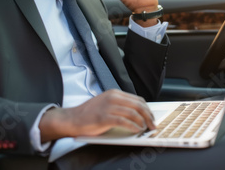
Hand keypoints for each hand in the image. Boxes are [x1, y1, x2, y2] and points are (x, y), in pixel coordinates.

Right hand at [39, 89, 155, 141]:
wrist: (72, 119)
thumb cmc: (89, 113)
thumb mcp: (106, 103)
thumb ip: (120, 105)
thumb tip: (137, 113)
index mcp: (114, 93)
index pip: (138, 99)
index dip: (147, 109)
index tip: (152, 117)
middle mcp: (113, 97)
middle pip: (138, 105)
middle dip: (148, 116)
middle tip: (153, 125)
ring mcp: (108, 107)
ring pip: (133, 113)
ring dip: (143, 122)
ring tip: (146, 128)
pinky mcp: (104, 117)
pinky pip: (124, 121)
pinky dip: (133, 126)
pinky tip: (136, 130)